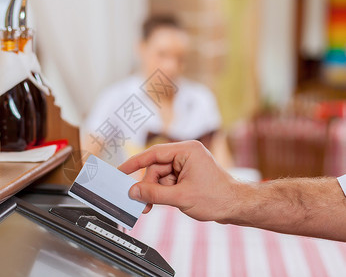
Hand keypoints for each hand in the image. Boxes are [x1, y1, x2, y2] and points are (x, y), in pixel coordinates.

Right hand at [118, 140, 239, 221]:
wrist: (236, 207)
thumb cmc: (217, 198)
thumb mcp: (181, 197)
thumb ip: (154, 194)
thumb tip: (134, 192)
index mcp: (187, 151)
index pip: (153, 154)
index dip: (135, 163)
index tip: (121, 170)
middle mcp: (186, 154)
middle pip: (156, 167)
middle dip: (149, 185)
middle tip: (141, 202)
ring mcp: (187, 164)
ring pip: (160, 176)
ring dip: (156, 191)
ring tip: (153, 206)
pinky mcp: (187, 174)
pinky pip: (168, 181)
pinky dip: (163, 192)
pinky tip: (163, 202)